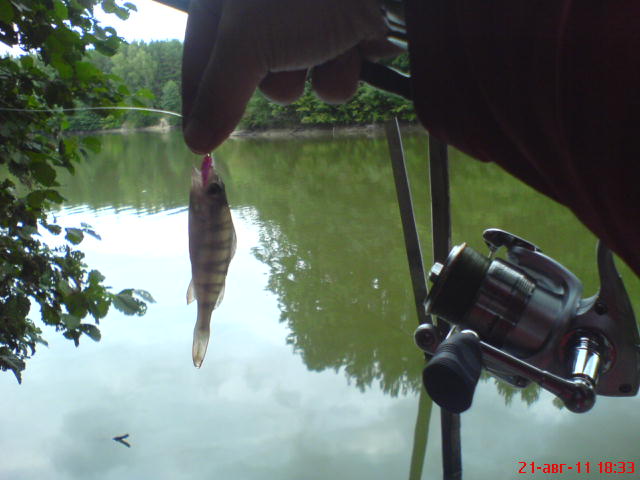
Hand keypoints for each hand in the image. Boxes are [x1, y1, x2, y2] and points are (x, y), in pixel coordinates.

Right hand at [182, 0, 400, 152]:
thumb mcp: (249, 41)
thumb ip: (219, 92)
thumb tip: (195, 143)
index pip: (200, 50)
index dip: (198, 93)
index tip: (196, 136)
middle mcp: (266, 7)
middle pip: (250, 70)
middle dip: (272, 75)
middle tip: (284, 60)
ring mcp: (308, 20)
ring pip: (293, 79)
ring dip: (310, 74)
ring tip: (327, 45)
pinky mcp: (346, 35)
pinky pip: (330, 77)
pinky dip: (341, 71)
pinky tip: (353, 48)